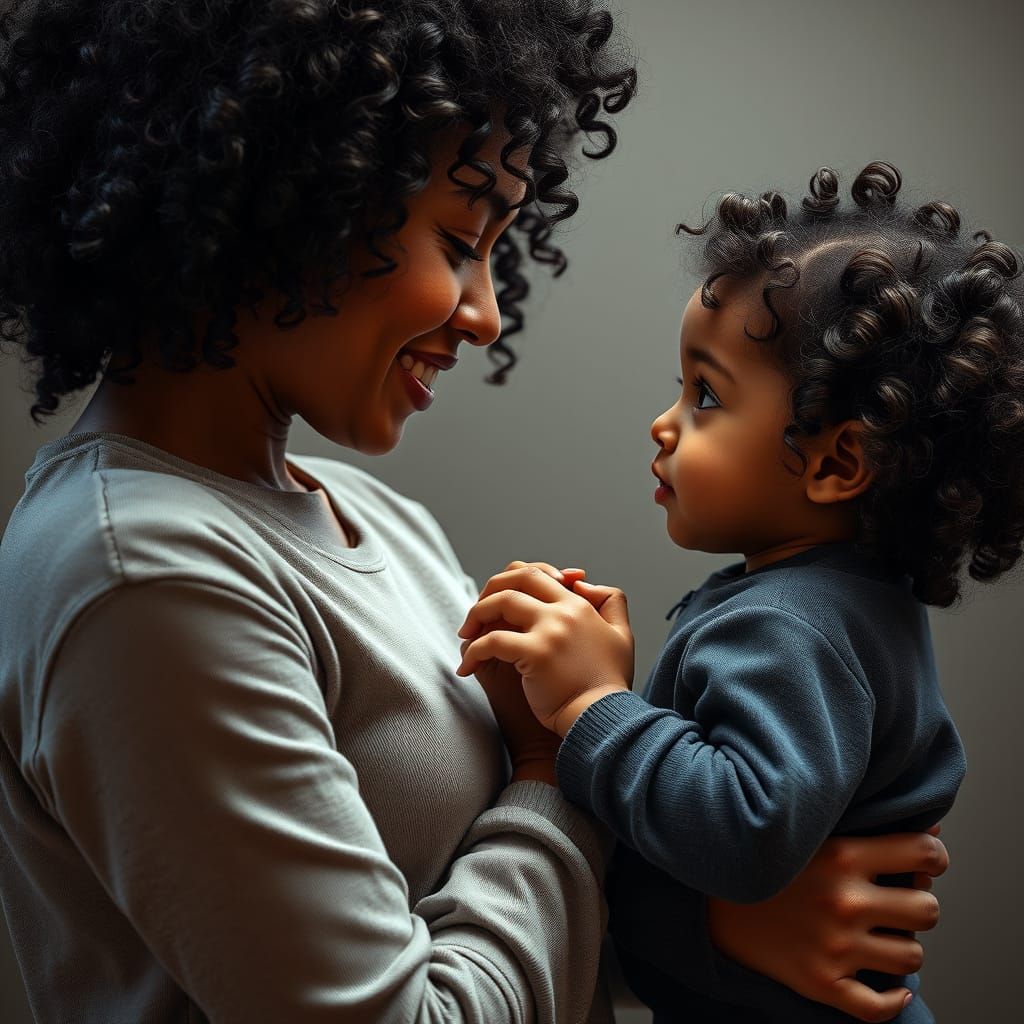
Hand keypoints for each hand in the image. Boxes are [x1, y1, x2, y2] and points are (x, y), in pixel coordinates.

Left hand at [457, 562, 633, 736]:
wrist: (604, 720)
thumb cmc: (608, 686)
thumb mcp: (622, 636)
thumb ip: (610, 602)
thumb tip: (580, 584)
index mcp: (579, 606)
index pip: (537, 574)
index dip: (513, 582)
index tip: (499, 602)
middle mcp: (564, 612)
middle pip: (517, 578)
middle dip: (490, 590)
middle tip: (475, 613)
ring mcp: (550, 631)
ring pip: (501, 603)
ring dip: (476, 616)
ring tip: (467, 636)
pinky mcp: (536, 654)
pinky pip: (491, 642)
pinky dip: (473, 652)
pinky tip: (468, 667)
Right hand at [707, 827, 947, 1022]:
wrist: (710, 900)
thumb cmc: (768, 863)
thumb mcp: (815, 835)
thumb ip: (870, 832)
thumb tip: (933, 830)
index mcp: (843, 855)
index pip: (924, 854)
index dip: (933, 857)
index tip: (922, 862)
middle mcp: (844, 901)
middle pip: (928, 911)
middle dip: (918, 906)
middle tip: (895, 903)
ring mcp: (834, 947)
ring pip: (912, 957)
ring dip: (901, 947)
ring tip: (878, 936)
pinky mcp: (821, 983)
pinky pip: (881, 1007)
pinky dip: (892, 998)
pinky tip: (884, 983)